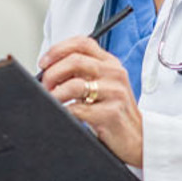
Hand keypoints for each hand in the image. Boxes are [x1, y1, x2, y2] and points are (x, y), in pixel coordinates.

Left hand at [38, 36, 142, 167]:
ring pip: (74, 85)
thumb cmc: (115, 112)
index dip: (58, 50)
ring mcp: (115, 93)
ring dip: (55, 94)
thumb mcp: (103, 85)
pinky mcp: (111, 113)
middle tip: (45, 86)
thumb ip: (83, 73)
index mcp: (110, 63)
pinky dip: (64, 111)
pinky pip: (78, 109)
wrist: (137, 138)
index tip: (44, 62)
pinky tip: (64, 113)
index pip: (82, 43)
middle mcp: (114, 74)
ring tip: (52, 101)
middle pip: (74, 61)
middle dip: (52, 73)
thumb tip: (50, 70)